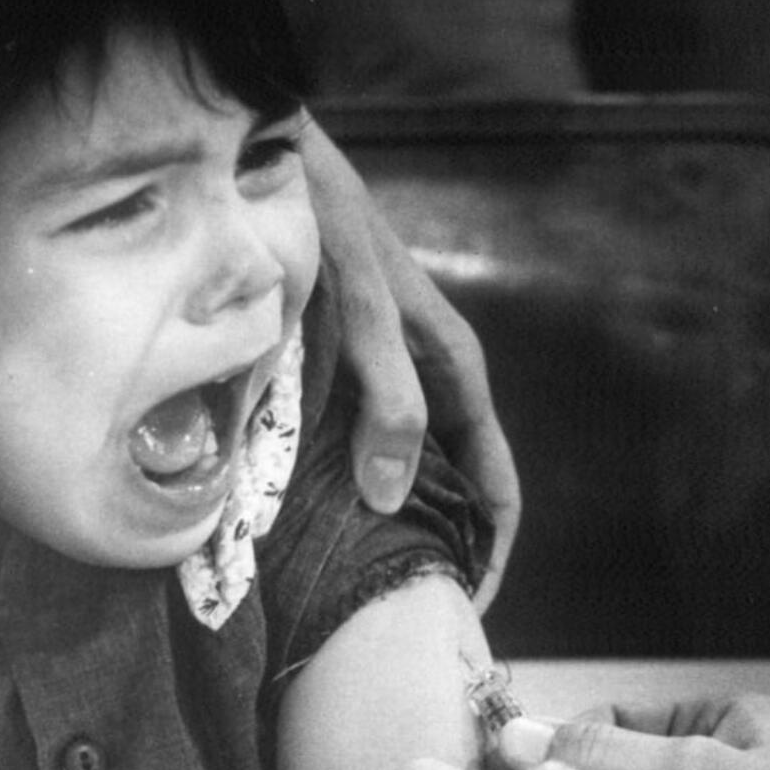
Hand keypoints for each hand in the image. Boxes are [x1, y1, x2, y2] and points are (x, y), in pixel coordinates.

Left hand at [301, 120, 519, 608]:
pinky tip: (306, 518)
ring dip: (387, 524)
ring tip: (349, 581)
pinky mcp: (338, 373)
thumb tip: (389, 495)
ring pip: (403, 471)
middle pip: (453, 488)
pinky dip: (344, 489)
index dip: (491, 553)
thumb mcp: (362, 312)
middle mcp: (427, 381)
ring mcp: (384, 378)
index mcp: (455, 372)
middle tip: (394, 612)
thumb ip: (384, 397)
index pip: (497, 485)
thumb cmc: (325, 224)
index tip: (461, 613)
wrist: (271, 155)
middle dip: (437, 549)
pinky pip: (355, 449)